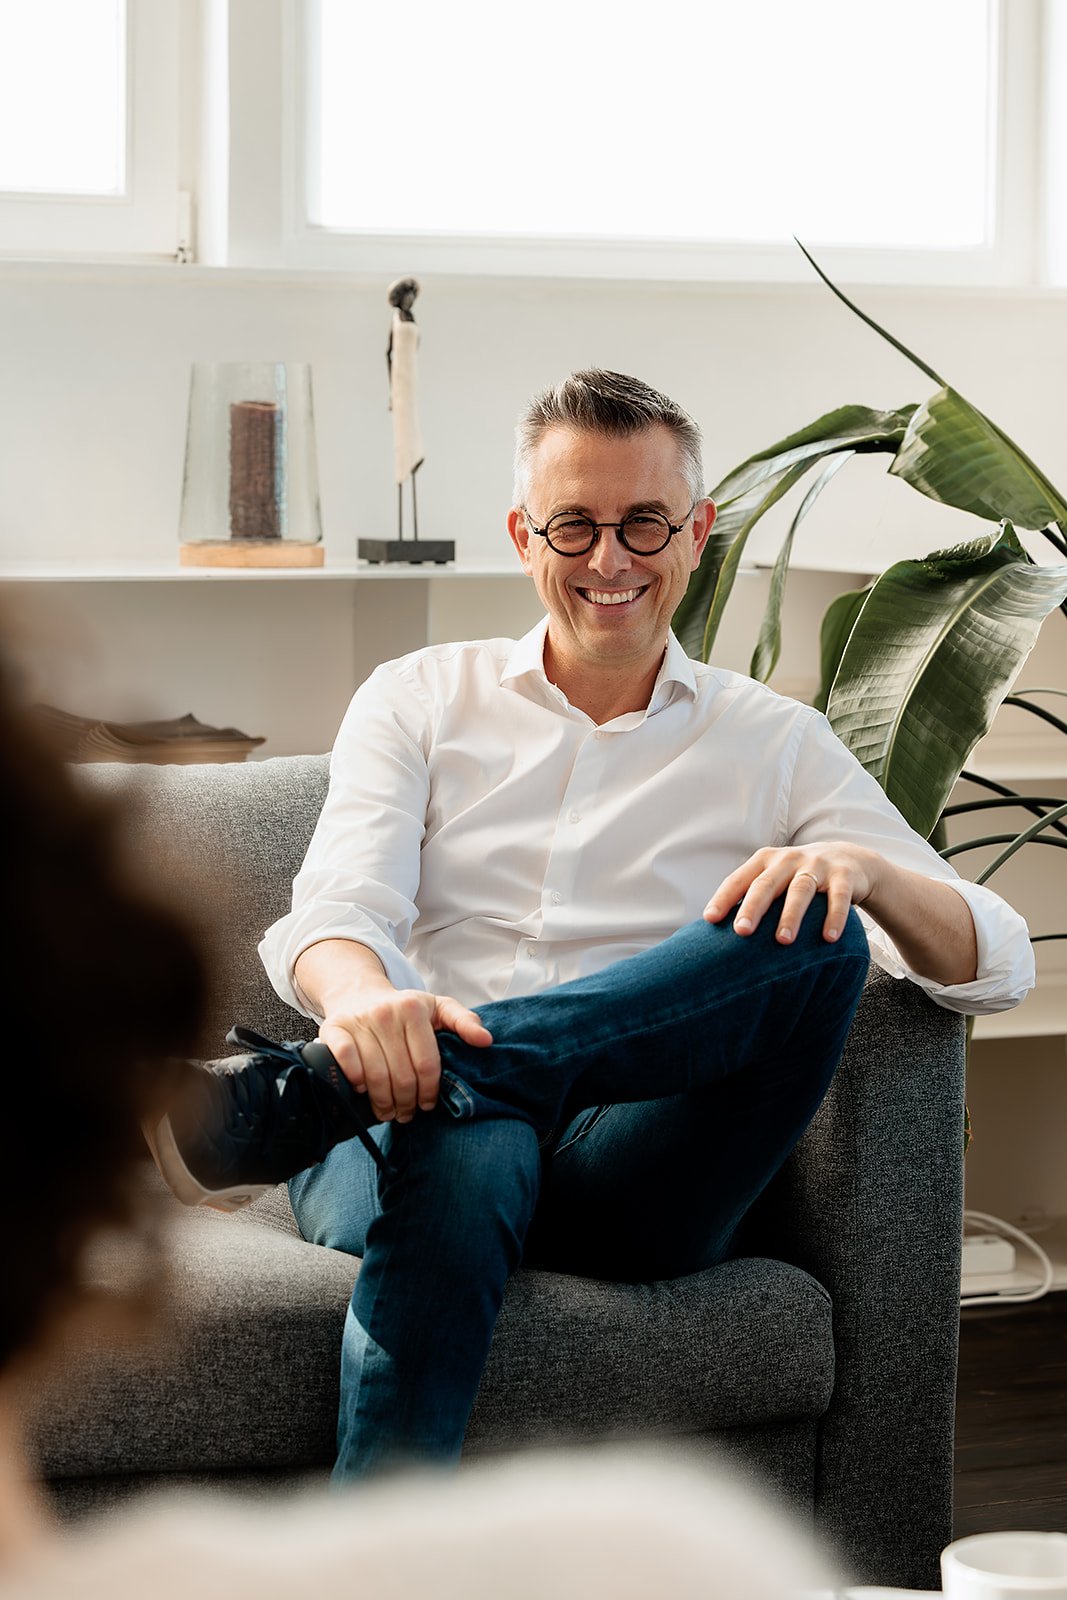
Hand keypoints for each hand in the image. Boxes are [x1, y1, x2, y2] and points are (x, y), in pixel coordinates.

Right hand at [318, 989, 492, 1123]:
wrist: (358, 993)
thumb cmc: (403, 1009)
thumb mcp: (437, 1007)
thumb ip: (463, 1021)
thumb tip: (486, 1041)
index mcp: (414, 1009)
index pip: (427, 1064)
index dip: (429, 1092)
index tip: (428, 1104)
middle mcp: (386, 1013)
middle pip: (401, 1076)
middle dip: (406, 1103)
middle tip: (407, 1114)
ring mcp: (359, 1021)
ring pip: (374, 1076)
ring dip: (383, 1102)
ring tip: (389, 1112)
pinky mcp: (335, 1028)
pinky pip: (346, 1062)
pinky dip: (356, 1082)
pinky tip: (363, 1091)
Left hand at [703, 843, 879, 945]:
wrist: (849, 859)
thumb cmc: (798, 876)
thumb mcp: (775, 878)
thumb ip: (752, 897)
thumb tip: (718, 933)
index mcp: (765, 861)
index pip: (739, 879)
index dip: (724, 898)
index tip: (710, 920)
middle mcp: (788, 860)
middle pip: (767, 884)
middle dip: (753, 908)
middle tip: (741, 931)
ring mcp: (816, 866)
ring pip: (801, 890)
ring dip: (791, 916)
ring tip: (783, 941)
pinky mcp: (843, 876)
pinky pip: (838, 898)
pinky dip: (834, 917)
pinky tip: (829, 939)